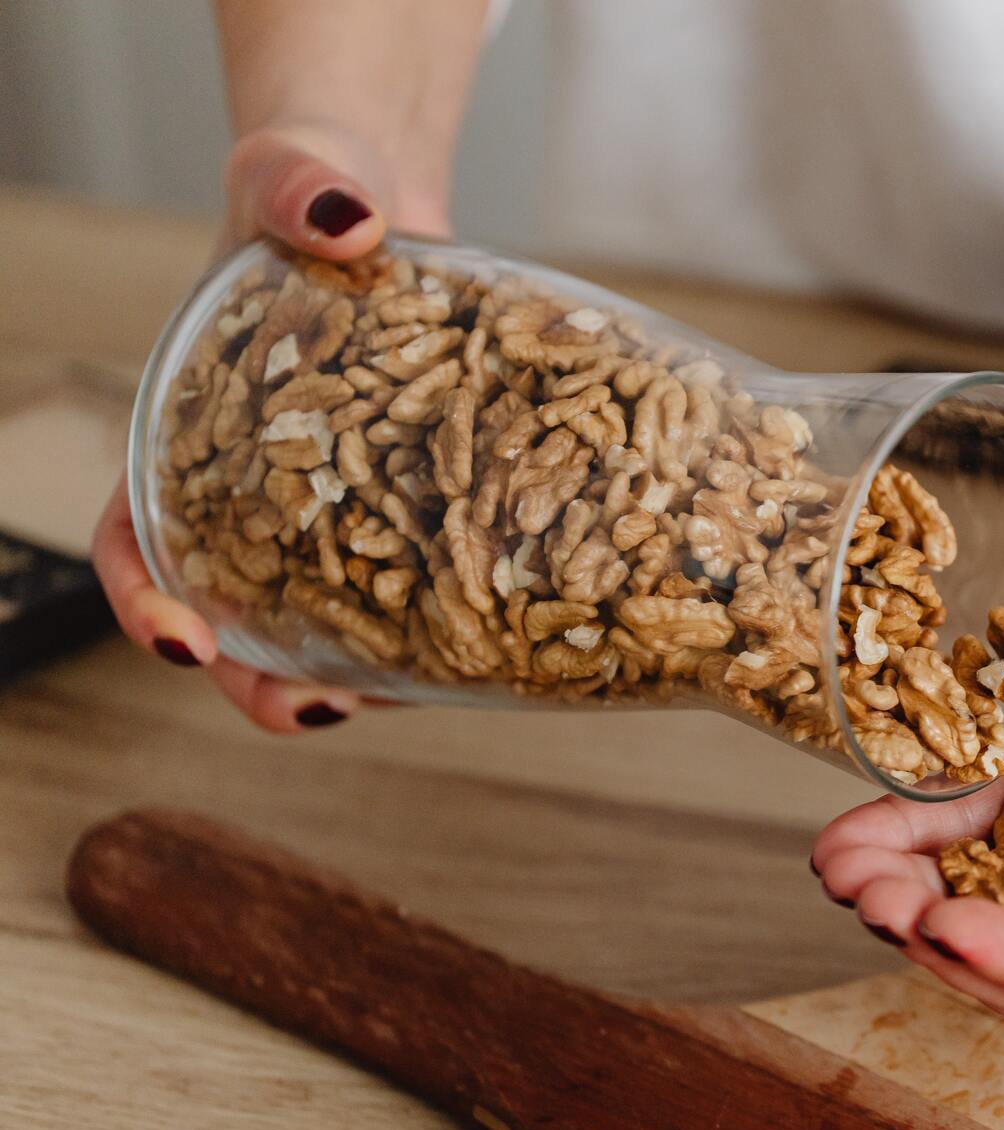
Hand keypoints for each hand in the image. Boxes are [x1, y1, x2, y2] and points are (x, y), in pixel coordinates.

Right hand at [91, 125, 442, 730]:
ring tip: (398, 702)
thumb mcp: (290, 169)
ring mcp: (340, 502)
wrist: (384, 203)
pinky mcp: (416, 499)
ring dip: (355, 673)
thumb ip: (295, 178)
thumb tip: (344, 212)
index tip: (180, 638)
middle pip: (237, 609)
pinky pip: (420, 574)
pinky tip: (491, 640)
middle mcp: (258, 484)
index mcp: (189, 429)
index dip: (147, 597)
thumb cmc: (312, 188)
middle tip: (306, 711)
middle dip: (259, 678)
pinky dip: (440, 616)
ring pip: (331, 616)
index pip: (138, 534)